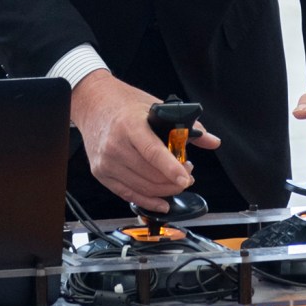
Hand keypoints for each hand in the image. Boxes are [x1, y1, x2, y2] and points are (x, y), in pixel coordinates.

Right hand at [70, 70, 218, 212]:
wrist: (93, 104)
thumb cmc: (124, 104)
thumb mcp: (156, 107)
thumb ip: (186, 126)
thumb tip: (211, 141)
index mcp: (130, 125)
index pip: (152, 152)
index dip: (171, 168)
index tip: (185, 177)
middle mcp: (115, 145)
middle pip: (150, 175)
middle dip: (174, 180)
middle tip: (187, 174)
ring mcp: (106, 162)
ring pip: (142, 188)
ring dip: (165, 190)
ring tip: (176, 181)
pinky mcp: (101, 173)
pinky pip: (128, 194)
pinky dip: (148, 201)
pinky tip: (162, 201)